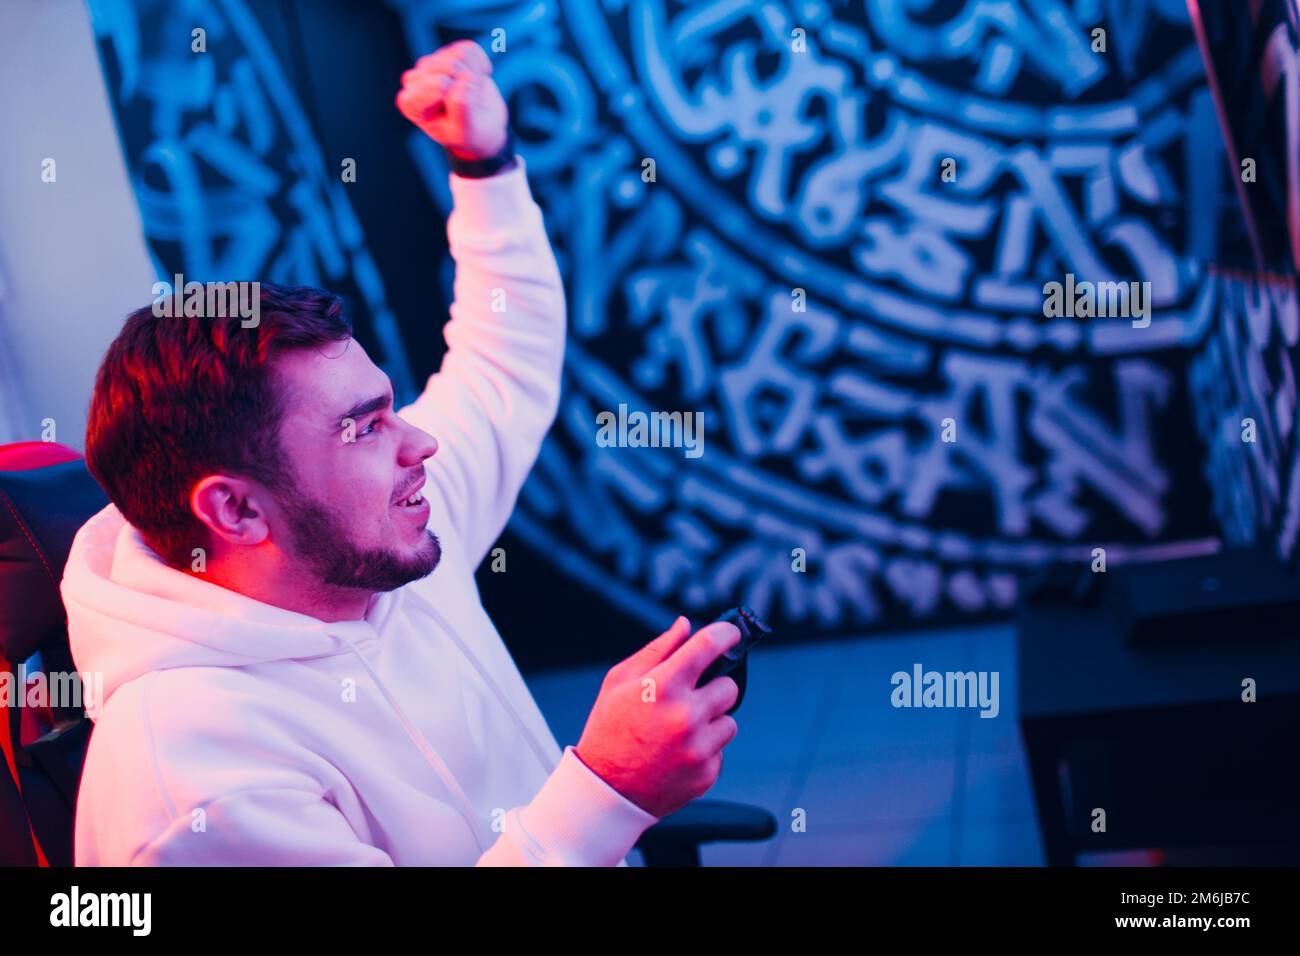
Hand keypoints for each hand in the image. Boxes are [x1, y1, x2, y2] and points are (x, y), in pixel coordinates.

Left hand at [395, 40, 507, 159]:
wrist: (482, 130)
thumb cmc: (468, 135)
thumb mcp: (464, 132)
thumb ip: (460, 108)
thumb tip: (465, 78)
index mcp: (410, 103)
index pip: (439, 85)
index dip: (459, 97)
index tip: (460, 115)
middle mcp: (414, 80)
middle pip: (450, 67)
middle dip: (469, 86)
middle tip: (470, 105)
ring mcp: (430, 64)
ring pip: (460, 55)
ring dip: (475, 77)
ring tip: (472, 94)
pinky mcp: (447, 53)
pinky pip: (470, 49)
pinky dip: (480, 66)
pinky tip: (476, 80)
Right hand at [575, 616, 741, 818]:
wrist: (604, 791)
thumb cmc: (609, 730)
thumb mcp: (619, 682)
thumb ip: (657, 650)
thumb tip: (685, 626)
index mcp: (663, 687)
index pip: (709, 646)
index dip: (726, 634)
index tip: (731, 633)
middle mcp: (685, 716)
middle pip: (730, 687)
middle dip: (713, 688)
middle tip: (691, 697)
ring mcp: (698, 748)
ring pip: (729, 721)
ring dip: (711, 721)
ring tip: (679, 730)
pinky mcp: (706, 774)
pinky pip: (720, 751)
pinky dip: (704, 749)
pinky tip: (677, 754)